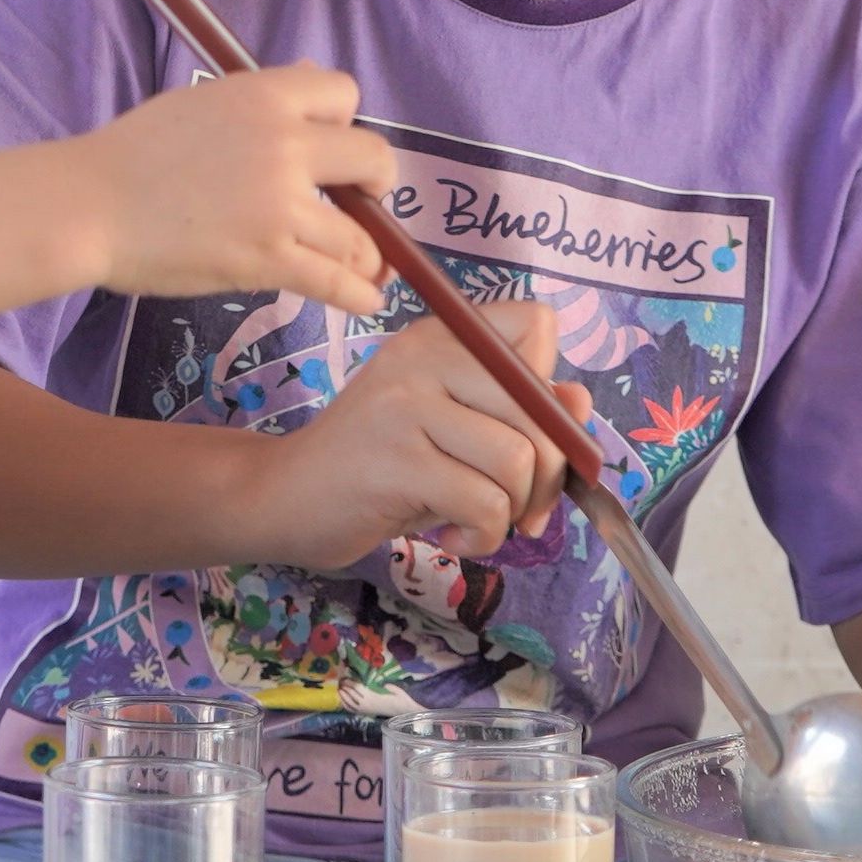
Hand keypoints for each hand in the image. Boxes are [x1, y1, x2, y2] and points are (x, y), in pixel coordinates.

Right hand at [71, 66, 392, 314]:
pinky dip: (359, 294)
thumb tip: (308, 75)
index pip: (343, 92)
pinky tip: (366, 301)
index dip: (344, 121)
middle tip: (362, 205)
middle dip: (375, 184)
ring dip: (368, 254)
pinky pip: (335, 280)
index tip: (328, 147)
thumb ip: (259, 97)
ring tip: (368, 268)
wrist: (89, 205)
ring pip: (359, 234)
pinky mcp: (268, 257)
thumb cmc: (132, 154)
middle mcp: (284, 143)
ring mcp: (280, 204)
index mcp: (263, 96)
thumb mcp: (200, 102)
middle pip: (372, 158)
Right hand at [237, 304, 593, 567]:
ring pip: (519, 460)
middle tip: (513, 508)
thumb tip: (580, 403)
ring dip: (512, 512)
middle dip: (548, 477)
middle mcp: (424, 357)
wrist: (281, 497)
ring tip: (472, 522)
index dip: (551, 388)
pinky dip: (483, 536)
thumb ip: (518, 412)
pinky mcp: (396, 460)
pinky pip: (485, 504)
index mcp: (440, 337)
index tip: (521, 432)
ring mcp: (406, 404)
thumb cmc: (376, 467)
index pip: (539, 325)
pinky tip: (449, 535)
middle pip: (543, 409)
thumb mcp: (452, 429)